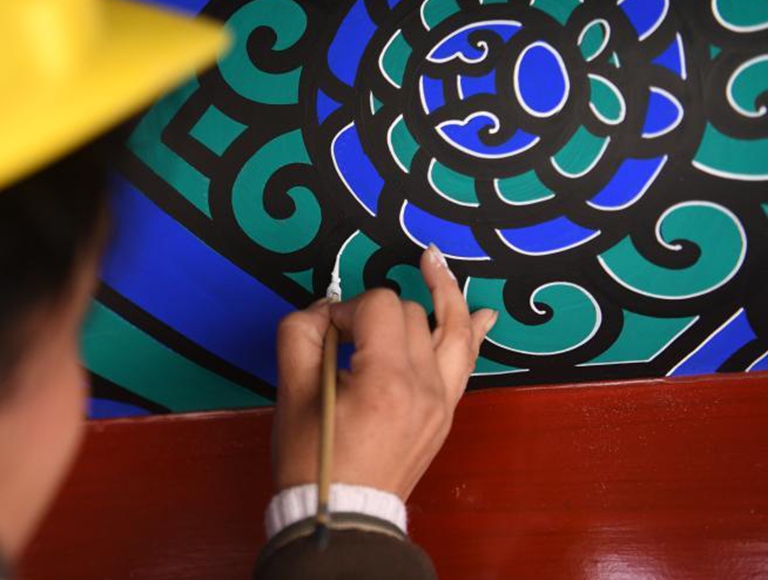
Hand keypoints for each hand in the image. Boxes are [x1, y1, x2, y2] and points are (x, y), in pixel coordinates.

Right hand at [273, 244, 496, 499]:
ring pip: (453, 329)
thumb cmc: (313, 458)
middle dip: (374, 311)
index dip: (348, 307)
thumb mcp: (292, 392)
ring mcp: (442, 400)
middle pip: (410, 313)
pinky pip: (466, 362)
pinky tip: (483, 314)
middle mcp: (425, 387)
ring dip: (444, 294)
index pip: (380, 306)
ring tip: (435, 262)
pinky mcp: (444, 412)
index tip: (325, 333)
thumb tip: (324, 310)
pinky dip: (471, 333)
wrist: (341, 513)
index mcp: (387, 380)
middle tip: (343, 337)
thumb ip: (301, 333)